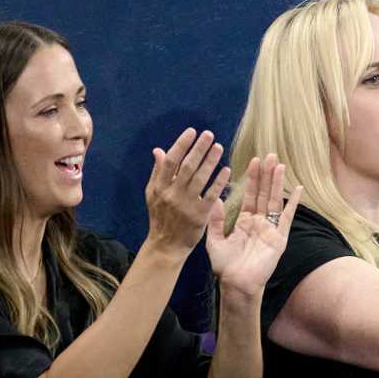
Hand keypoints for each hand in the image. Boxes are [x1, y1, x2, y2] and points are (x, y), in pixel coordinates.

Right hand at [143, 129, 229, 258]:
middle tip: (209, 134)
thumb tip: (159, 150)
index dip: (181, 144)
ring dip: (210, 161)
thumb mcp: (152, 194)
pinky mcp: (199, 216)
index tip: (192, 131)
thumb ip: (157, 172)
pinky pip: (211, 195)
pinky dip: (219, 182)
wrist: (166, 246)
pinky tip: (226, 169)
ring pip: (199, 178)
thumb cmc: (160, 217)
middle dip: (198, 149)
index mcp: (159, 187)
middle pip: (186, 167)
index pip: (170, 161)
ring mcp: (186, 205)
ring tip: (218, 147)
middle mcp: (171, 194)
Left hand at [206, 154, 302, 298]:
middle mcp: (259, 222)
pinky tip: (298, 189)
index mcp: (244, 221)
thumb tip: (215, 199)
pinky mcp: (279, 238)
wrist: (237, 284)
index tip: (254, 161)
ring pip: (275, 201)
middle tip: (270, 155)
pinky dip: (293, 203)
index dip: (252, 178)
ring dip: (278, 183)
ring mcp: (271, 229)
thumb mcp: (214, 241)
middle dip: (267, 175)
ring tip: (280, 165)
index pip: (250, 195)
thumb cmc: (226, 267)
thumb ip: (215, 220)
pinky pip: (287, 218)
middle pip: (264, 193)